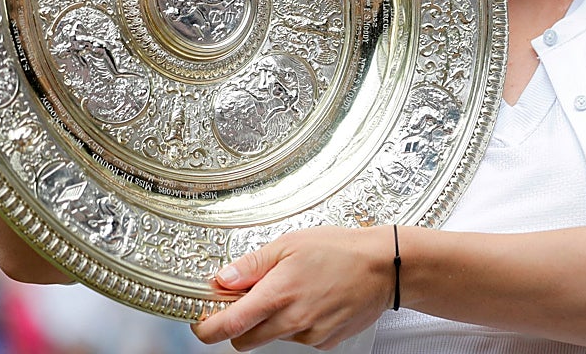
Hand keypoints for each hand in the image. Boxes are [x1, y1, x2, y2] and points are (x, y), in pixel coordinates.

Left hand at [191, 224, 395, 350]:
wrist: (384, 267)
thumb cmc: (341, 250)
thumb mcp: (290, 244)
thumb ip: (252, 265)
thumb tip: (223, 278)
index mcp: (278, 295)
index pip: (227, 326)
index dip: (206, 328)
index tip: (200, 321)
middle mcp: (292, 321)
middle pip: (243, 342)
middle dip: (238, 326)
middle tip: (248, 300)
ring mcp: (309, 335)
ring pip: (273, 339)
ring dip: (271, 322)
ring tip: (293, 290)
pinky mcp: (325, 342)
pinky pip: (299, 339)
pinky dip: (297, 324)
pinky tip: (312, 300)